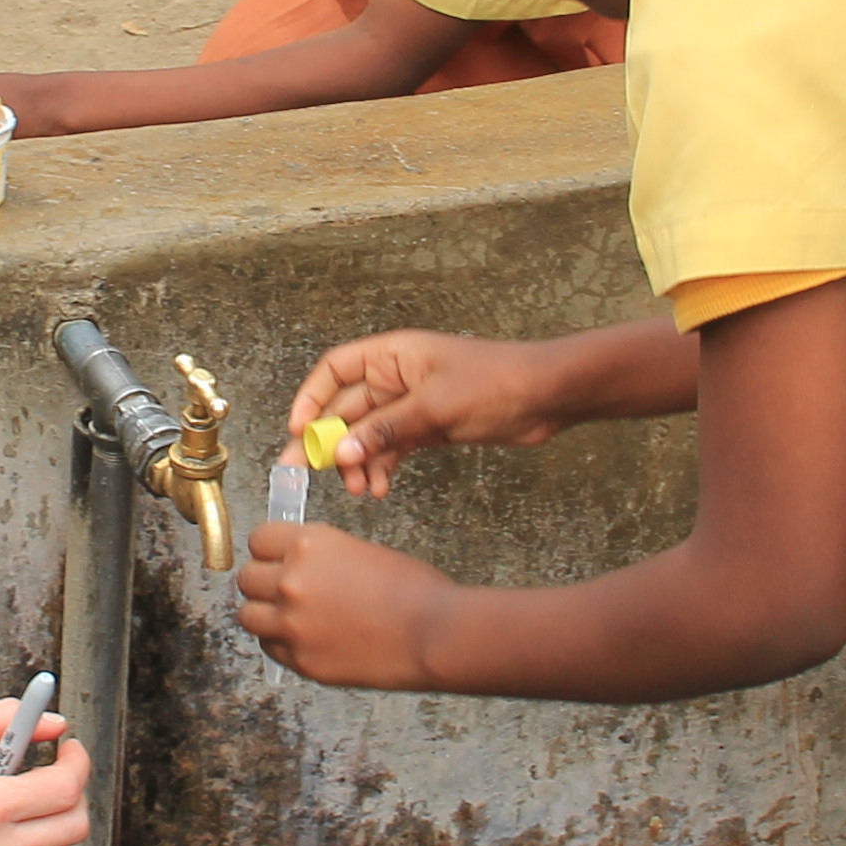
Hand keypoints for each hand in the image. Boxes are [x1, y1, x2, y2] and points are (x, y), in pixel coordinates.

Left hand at [229, 518, 456, 688]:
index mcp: (308, 546)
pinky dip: (282, 643)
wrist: (434, 633)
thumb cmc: (412, 590)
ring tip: (288, 617)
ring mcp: (292, 625)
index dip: (269, 550)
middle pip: (246, 579)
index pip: (258, 539)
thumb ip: (321, 557)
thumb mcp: (360, 551)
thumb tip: (297, 565)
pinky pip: (271, 648)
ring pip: (248, 616)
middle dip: (263, 583)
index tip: (276, 557)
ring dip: (265, 614)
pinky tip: (307, 639)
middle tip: (283, 590)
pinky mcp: (301, 660)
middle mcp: (292, 582)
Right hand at [279, 328, 573, 492]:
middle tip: (304, 473)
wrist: (547, 396)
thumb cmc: (496, 382)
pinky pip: (392, 447)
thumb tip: (340, 454)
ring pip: (368, 434)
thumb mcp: (435, 407)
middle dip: (328, 441)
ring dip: (358, 461)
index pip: (336, 370)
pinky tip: (381, 489)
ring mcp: (412, 404)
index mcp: (393, 355)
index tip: (298, 431)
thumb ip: (386, 430)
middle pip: (347, 408)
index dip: (311, 399)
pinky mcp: (428, 427)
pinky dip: (383, 467)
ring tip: (360, 490)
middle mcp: (397, 377)